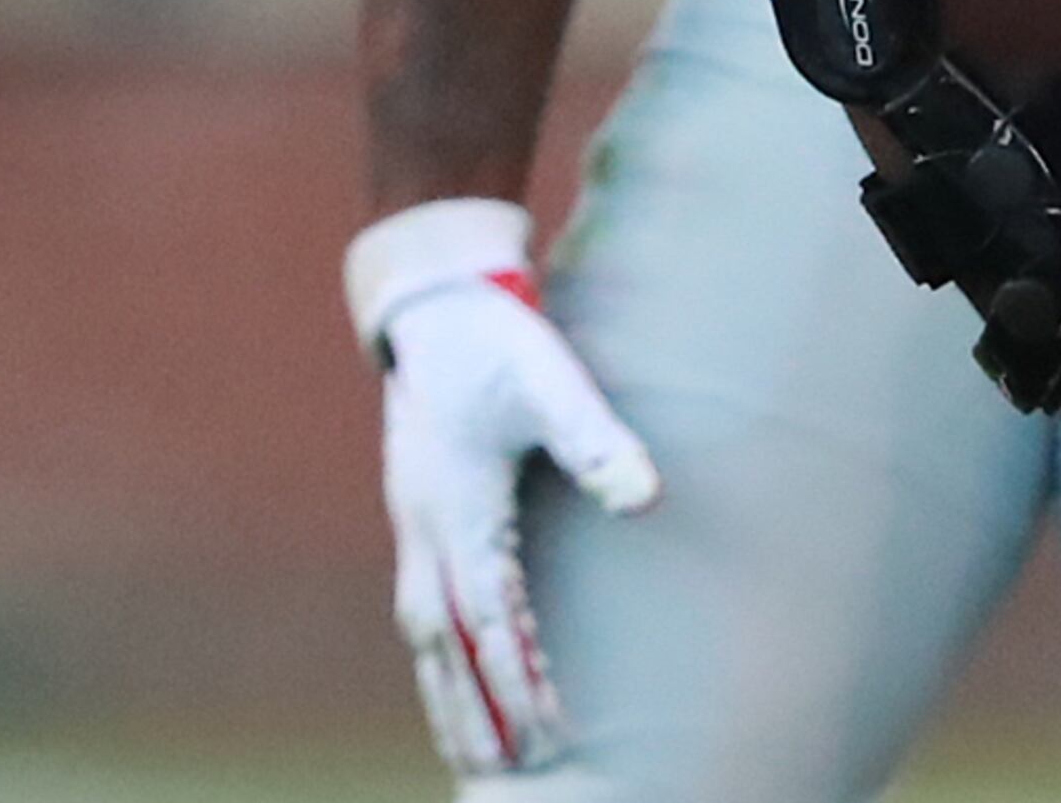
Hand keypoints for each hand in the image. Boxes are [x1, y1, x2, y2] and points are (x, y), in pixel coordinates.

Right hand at [347, 200, 661, 774]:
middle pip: (445, 644)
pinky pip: (427, 603)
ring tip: (471, 753)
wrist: (433, 305)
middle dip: (472, 711)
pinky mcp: (421, 514)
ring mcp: (415, 524)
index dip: (516, 680)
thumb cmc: (498, 343)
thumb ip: (597, 441)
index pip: (489, 616)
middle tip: (501, 773)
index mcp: (457, 508)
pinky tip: (457, 675)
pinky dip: (441, 652)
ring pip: (426, 632)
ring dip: (448, 693)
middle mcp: (426, 528)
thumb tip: (646, 498)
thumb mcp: (553, 382)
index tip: (547, 734)